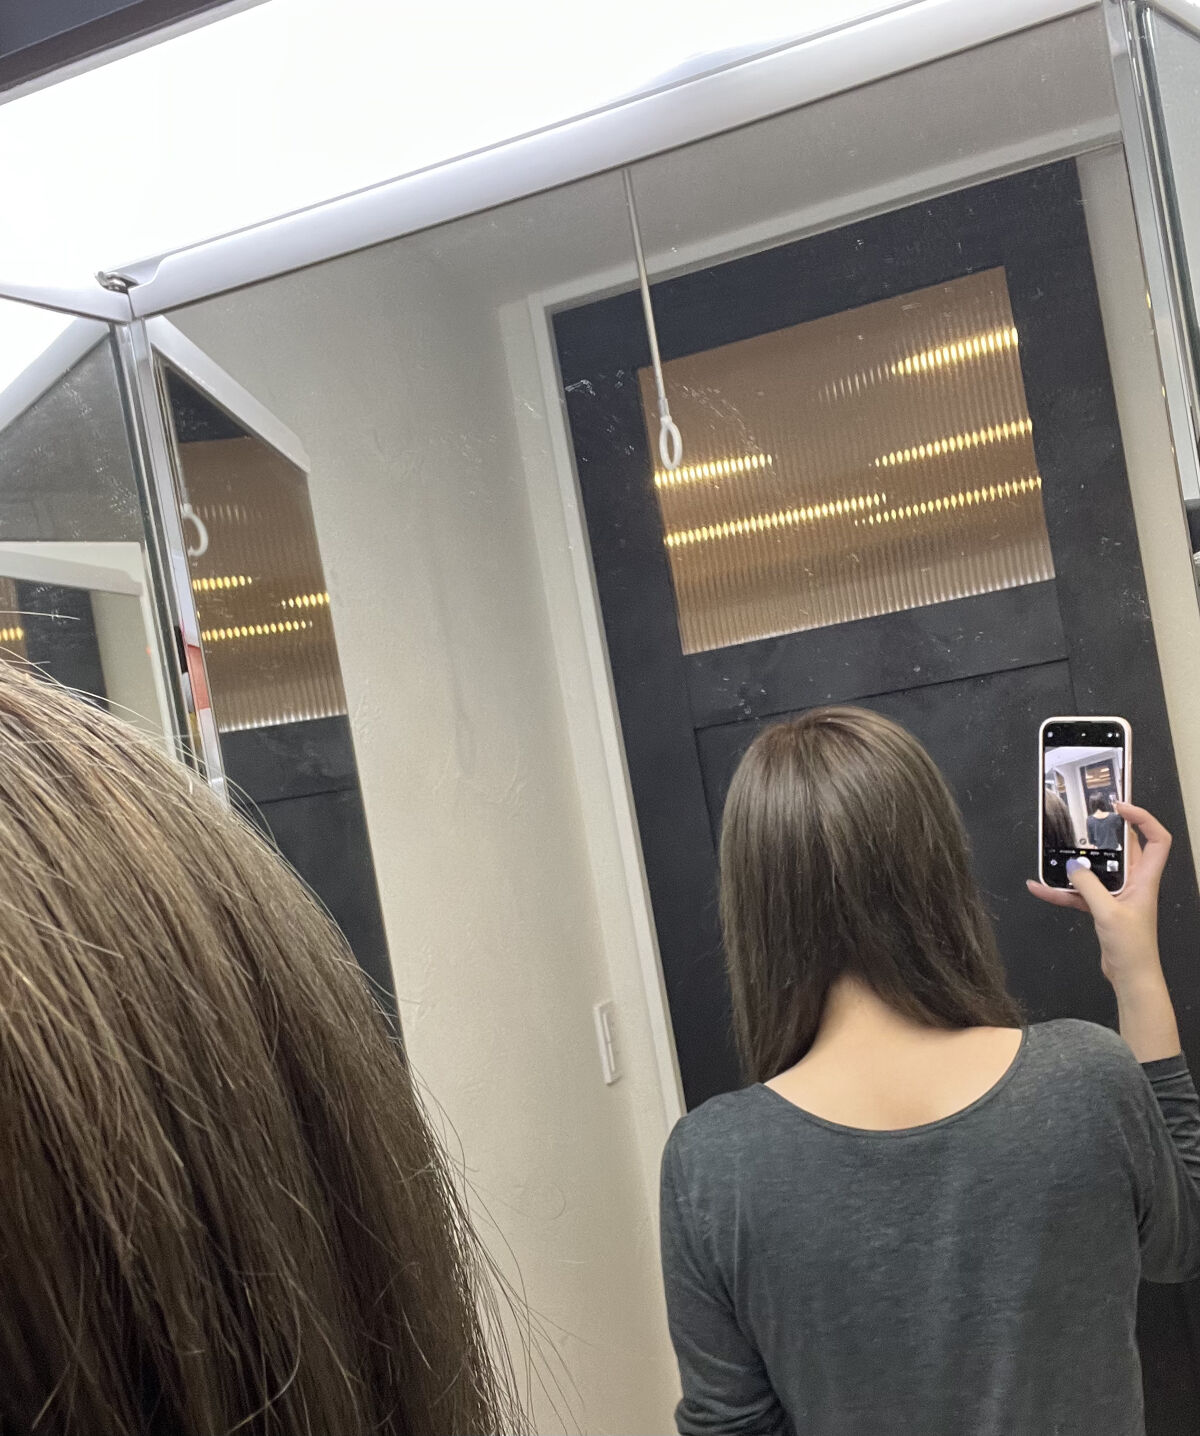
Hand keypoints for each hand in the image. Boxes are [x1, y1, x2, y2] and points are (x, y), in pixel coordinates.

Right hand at [1026, 801, 1169, 988]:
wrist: (1131, 978)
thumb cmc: (1131, 945)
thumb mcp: (1108, 912)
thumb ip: (1088, 886)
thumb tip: (1071, 865)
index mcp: (1145, 879)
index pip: (1157, 840)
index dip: (1144, 819)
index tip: (1118, 807)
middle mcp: (1133, 883)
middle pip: (1123, 850)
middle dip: (1103, 834)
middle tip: (1081, 821)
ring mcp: (1117, 896)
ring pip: (1097, 870)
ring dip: (1076, 864)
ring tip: (1055, 850)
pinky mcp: (1102, 909)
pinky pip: (1080, 893)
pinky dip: (1061, 891)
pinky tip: (1038, 888)